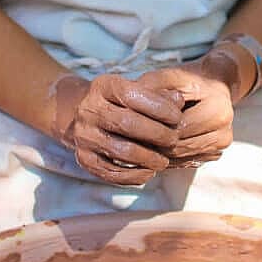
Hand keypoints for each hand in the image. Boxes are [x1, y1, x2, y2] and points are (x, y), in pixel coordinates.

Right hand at [57, 74, 183, 185]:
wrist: (84, 116)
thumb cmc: (119, 102)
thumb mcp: (135, 89)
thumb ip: (158, 94)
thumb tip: (178, 100)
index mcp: (103, 86)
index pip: (132, 95)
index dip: (159, 107)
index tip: (177, 117)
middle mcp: (89, 109)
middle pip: (127, 123)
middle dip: (157, 134)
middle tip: (173, 140)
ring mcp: (84, 135)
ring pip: (121, 151)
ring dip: (148, 159)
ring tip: (163, 161)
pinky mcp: (83, 158)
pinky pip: (111, 172)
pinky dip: (134, 175)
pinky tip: (148, 172)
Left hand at [136, 60, 234, 167]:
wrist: (217, 83)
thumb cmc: (191, 78)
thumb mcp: (172, 76)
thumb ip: (152, 87)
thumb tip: (127, 103)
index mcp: (218, 110)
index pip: (178, 127)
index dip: (152, 126)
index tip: (131, 124)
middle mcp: (224, 132)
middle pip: (178, 146)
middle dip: (152, 142)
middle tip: (128, 137)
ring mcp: (220, 147)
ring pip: (180, 157)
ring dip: (158, 152)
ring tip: (137, 142)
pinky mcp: (215, 154)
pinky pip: (185, 161)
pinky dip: (168, 156)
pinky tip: (153, 146)